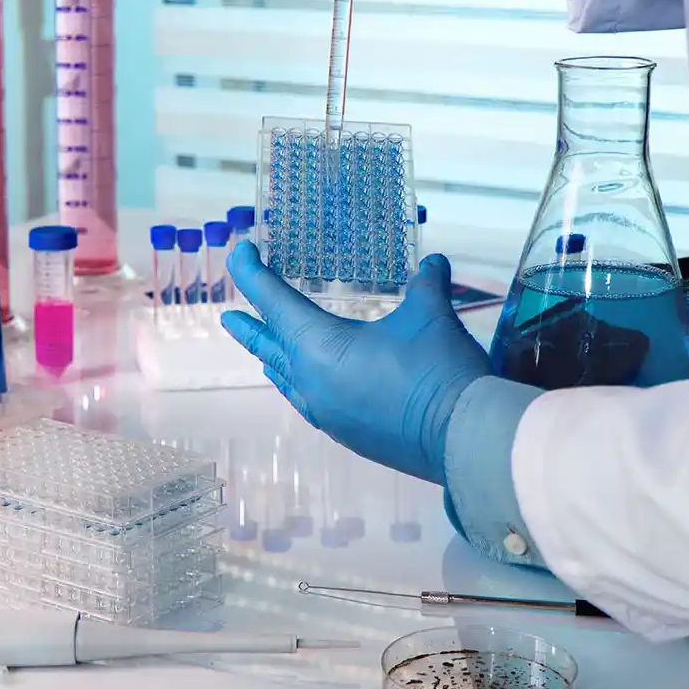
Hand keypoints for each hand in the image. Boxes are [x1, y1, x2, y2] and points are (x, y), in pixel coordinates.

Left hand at [221, 242, 490, 484]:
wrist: (461, 437)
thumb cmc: (436, 368)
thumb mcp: (429, 314)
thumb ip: (425, 283)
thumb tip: (433, 262)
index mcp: (319, 346)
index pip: (273, 301)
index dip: (251, 273)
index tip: (239, 251)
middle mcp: (311, 381)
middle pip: (269, 346)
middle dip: (248, 327)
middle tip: (227, 316)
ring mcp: (326, 412)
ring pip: (286, 378)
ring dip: (272, 358)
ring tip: (263, 349)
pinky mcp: (347, 433)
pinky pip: (308, 401)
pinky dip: (299, 384)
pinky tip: (309, 384)